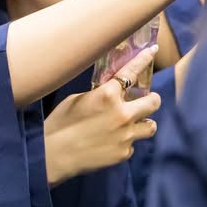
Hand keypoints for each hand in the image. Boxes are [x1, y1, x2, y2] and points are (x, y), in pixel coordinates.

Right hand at [43, 47, 160, 185]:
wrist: (53, 155)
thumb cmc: (59, 123)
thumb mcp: (77, 100)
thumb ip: (99, 94)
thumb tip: (111, 93)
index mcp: (107, 95)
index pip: (131, 72)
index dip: (144, 60)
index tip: (153, 51)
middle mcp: (122, 113)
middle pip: (154, 102)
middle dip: (151, 99)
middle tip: (147, 101)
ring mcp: (126, 135)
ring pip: (151, 126)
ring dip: (143, 123)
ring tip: (132, 125)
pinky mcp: (124, 153)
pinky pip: (132, 144)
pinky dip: (124, 142)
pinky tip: (109, 144)